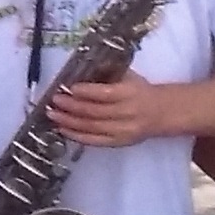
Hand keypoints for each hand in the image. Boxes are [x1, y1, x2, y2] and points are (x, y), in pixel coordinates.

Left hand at [47, 75, 169, 148]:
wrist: (162, 113)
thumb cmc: (140, 90)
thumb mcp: (129, 77)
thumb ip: (108, 74)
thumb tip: (78, 71)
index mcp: (130, 93)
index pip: (105, 94)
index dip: (85, 92)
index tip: (67, 87)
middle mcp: (127, 113)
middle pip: (94, 112)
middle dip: (71, 107)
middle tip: (54, 101)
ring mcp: (122, 131)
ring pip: (91, 128)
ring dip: (69, 122)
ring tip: (52, 115)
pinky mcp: (119, 143)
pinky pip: (94, 141)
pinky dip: (77, 136)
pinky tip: (63, 129)